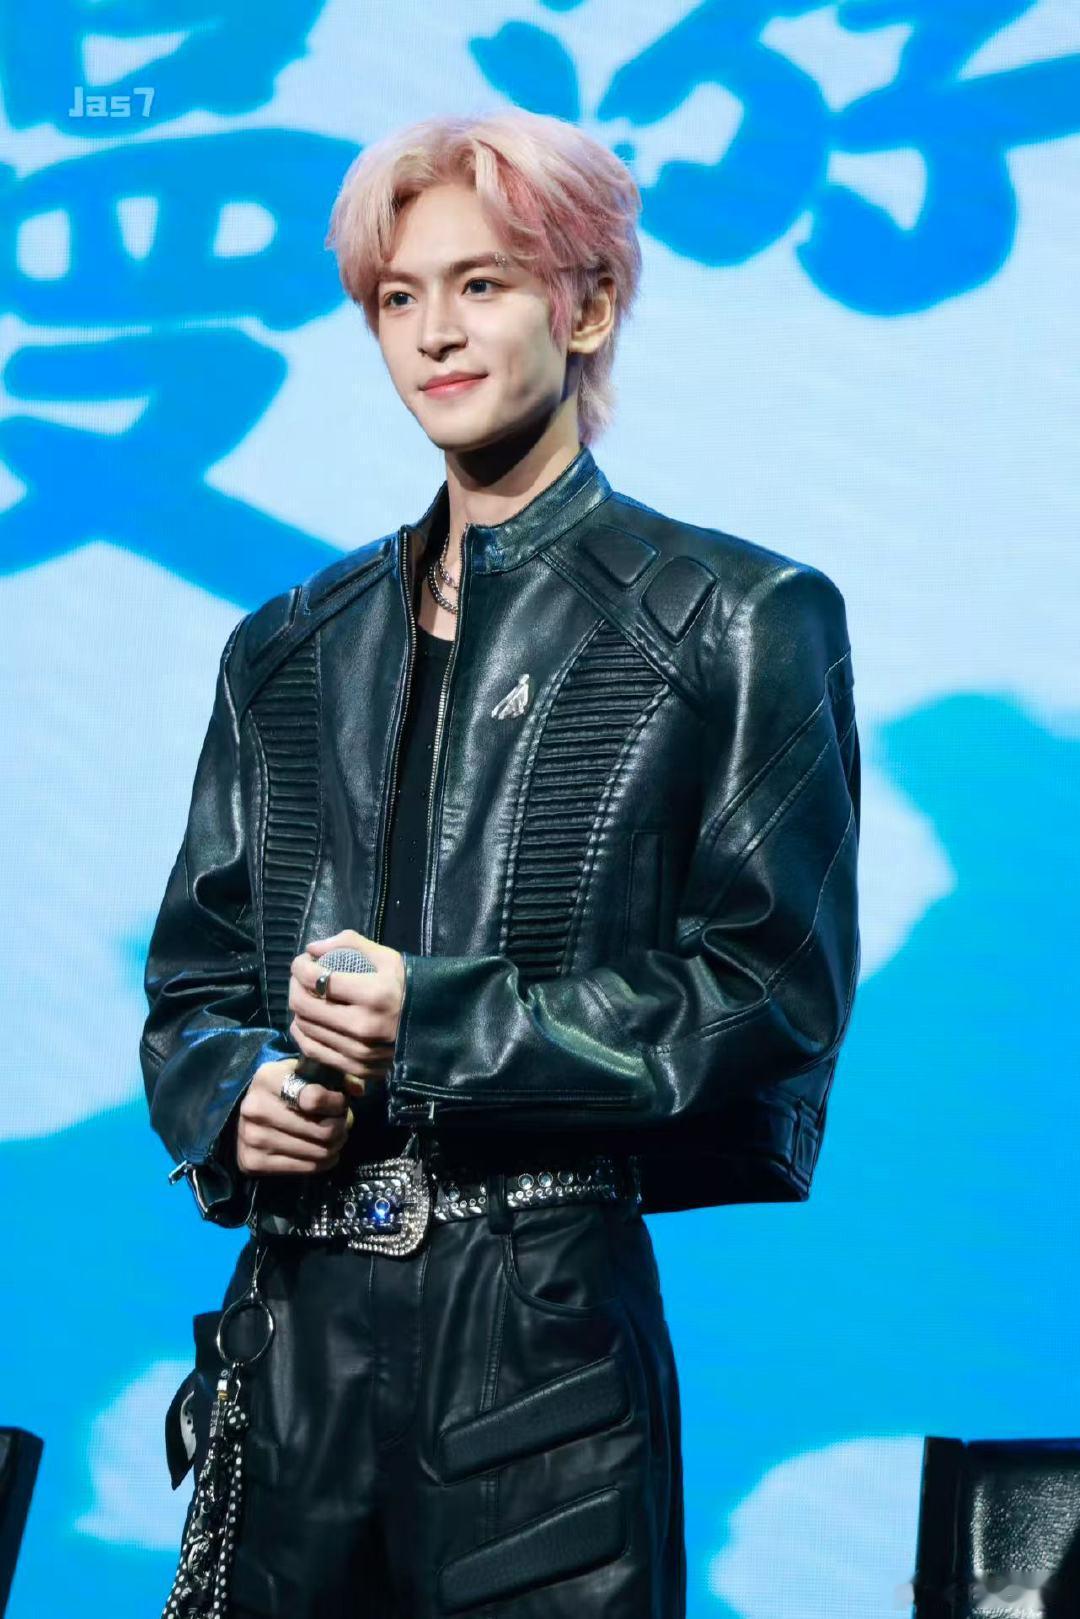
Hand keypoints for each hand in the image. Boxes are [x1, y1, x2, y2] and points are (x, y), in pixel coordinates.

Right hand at [236, 1056, 352, 1175]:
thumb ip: (333, 1075)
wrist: (243, 1115)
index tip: (341, 1103)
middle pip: (322, 1131)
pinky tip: (324, 1153)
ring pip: (318, 1152)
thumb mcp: (304, 1071)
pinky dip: (323, 1163)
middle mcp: (256, 1108)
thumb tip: (357, 1090)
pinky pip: (306, 1168)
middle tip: (342, 1124)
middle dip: (341, 1128)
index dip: (337, 1103)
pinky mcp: (253, 1162)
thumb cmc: (282, 1088)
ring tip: (334, 1138)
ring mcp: (252, 1137)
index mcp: (268, 1078)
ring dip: (335, 1146)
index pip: (315, 1098)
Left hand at [288, 929, 405, 1099]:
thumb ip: (350, 944)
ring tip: (307, 997)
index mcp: (374, 994)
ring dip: (298, 1009)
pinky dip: (303, 1034)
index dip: (301, 967)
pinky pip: (313, 1050)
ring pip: (306, 1028)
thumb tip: (312, 949)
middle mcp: (363, 1026)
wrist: (438, 1029)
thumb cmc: (411, 988)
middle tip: (300, 979)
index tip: (302, 962)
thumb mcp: (389, 958)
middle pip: (305, 1005)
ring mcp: (358, 1051)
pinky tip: (306, 1022)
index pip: (318, 979)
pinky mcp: (356, 1068)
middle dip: (294, 986)